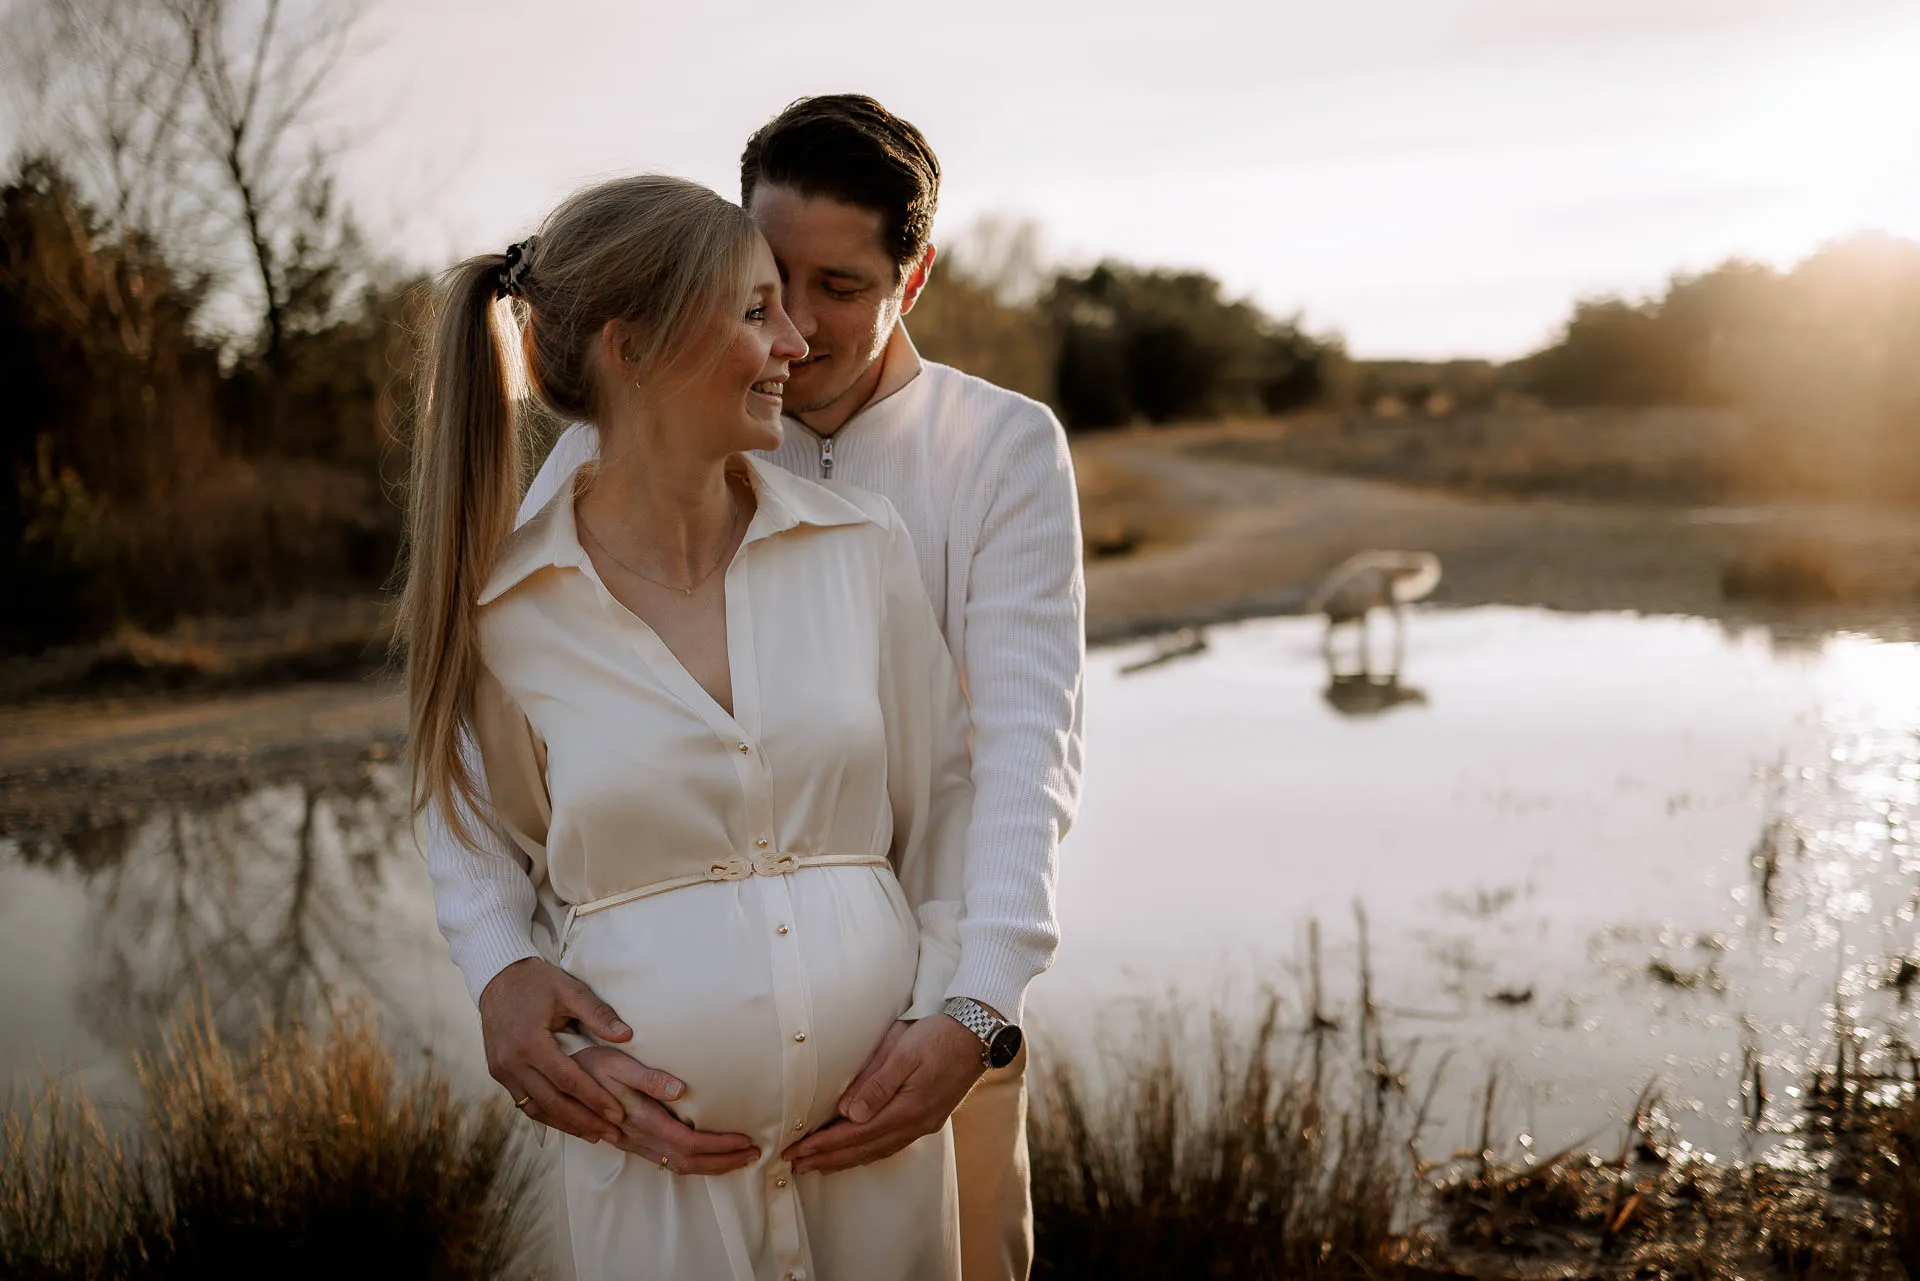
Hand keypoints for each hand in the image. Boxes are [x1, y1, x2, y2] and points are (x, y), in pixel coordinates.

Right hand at [478, 956, 633, 1143]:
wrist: (497, 977)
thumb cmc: (537, 981)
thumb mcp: (569, 990)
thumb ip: (598, 1013)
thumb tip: (627, 1035)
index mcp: (530, 1042)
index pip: (568, 1080)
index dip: (594, 1099)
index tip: (618, 1114)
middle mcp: (511, 1062)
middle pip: (553, 1102)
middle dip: (584, 1121)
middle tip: (612, 1134)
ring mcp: (501, 1070)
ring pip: (536, 1108)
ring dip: (566, 1124)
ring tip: (594, 1135)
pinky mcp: (498, 1072)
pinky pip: (524, 1101)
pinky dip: (547, 1114)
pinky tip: (567, 1122)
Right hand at [572, 1047, 760, 1174]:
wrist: (555, 1079)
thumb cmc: (588, 1063)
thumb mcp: (616, 1062)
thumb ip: (647, 1077)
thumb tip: (679, 1089)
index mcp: (641, 1120)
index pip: (689, 1143)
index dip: (720, 1146)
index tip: (746, 1141)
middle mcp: (638, 1138)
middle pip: (688, 1162)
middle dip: (723, 1162)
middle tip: (753, 1154)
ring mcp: (632, 1143)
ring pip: (676, 1166)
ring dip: (710, 1165)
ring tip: (736, 1157)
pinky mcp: (628, 1141)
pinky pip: (665, 1161)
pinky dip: (691, 1162)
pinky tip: (702, 1154)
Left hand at [781, 1016, 985, 1174]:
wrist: (979, 1032)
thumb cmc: (938, 1034)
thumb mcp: (904, 1051)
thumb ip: (876, 1084)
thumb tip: (850, 1115)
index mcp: (908, 1108)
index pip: (856, 1134)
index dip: (824, 1145)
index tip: (797, 1151)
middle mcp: (916, 1123)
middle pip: (864, 1149)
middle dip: (828, 1158)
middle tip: (796, 1165)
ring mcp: (924, 1124)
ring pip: (878, 1150)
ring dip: (846, 1159)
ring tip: (819, 1165)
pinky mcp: (929, 1119)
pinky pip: (891, 1144)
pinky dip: (868, 1152)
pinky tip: (857, 1153)